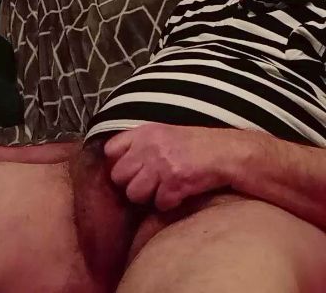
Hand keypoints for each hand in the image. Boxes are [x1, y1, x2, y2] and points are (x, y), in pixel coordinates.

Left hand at [104, 123, 239, 210]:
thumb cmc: (194, 145)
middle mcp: (149, 146)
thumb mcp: (163, 133)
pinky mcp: (174, 182)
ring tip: (162, 190)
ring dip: (148, 197)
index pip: (111, 149)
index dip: (117, 163)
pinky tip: (178, 194)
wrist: (224, 152)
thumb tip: (117, 162)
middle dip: (131, 184)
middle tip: (147, 184)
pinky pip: (159, 204)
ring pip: (134, 194)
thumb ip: (140, 143)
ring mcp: (161, 164)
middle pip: (118, 176)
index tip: (130, 169)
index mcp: (144, 132)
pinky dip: (168, 203)